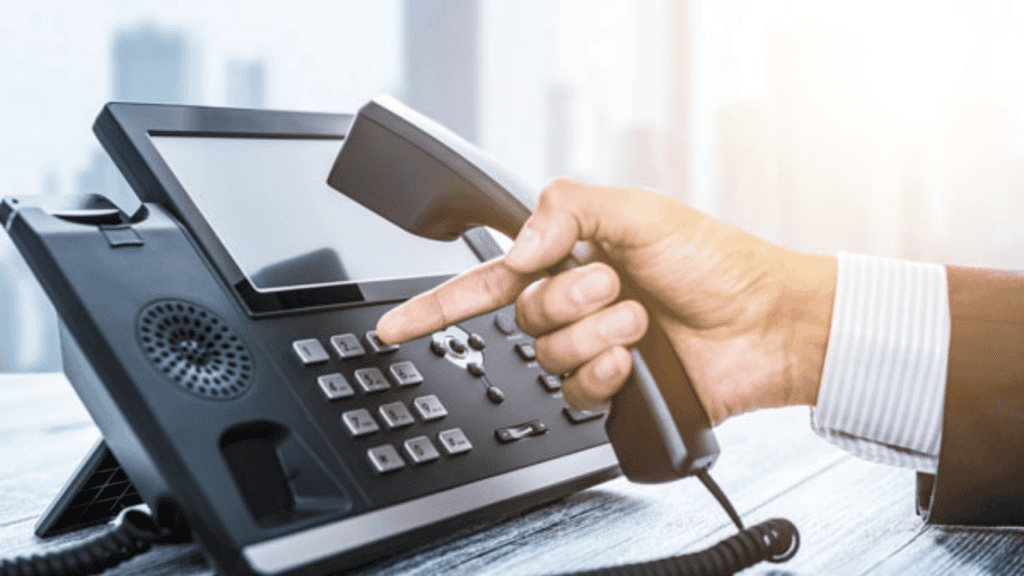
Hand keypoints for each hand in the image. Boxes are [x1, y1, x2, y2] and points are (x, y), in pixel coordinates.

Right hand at [376, 178, 836, 423]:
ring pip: (549, 353)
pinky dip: (604, 371)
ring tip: (641, 319)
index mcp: (572, 257)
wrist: (765, 323)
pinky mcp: (611, 388)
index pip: (488, 278)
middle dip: (572, 296)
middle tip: (617, 283)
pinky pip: (575, 390)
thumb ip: (565, 211)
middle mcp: (576, 305)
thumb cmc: (715, 261)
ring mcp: (592, 348)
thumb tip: (514, 251)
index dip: (438, 302)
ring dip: (597, 332)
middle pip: (523, 314)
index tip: (395, 324)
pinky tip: (633, 358)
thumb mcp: (638, 209)